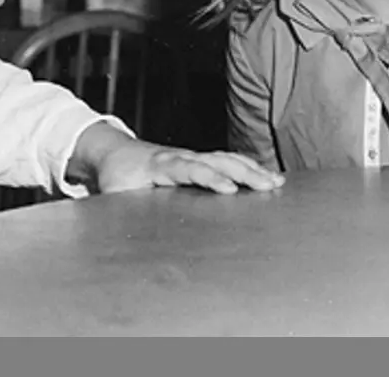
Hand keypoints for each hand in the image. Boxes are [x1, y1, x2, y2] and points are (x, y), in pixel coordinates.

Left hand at [67, 122, 283, 194]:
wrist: (113, 153)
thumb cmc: (115, 176)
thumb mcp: (112, 194)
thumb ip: (122, 209)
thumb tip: (126, 235)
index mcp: (160, 165)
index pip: (189, 169)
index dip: (210, 178)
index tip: (230, 189)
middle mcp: (180, 157)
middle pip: (216, 160)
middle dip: (244, 172)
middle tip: (268, 184)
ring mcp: (191, 156)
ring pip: (225, 158)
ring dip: (251, 169)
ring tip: (276, 180)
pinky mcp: (197, 160)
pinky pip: (225, 160)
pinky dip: (247, 166)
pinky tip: (265, 175)